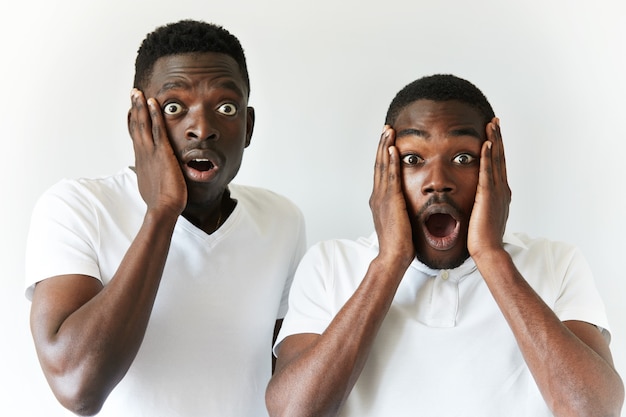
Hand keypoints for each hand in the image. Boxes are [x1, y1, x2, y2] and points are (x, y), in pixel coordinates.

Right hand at [128, 89, 186, 216]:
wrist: (163, 208)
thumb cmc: (161, 202)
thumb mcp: (152, 186)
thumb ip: (152, 177)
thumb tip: (152, 177)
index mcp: (142, 160)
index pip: (136, 136)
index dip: (134, 122)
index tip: (132, 110)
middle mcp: (143, 154)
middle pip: (136, 126)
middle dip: (134, 108)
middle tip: (132, 93)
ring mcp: (151, 152)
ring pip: (143, 124)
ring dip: (140, 106)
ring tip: (138, 92)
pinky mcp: (162, 153)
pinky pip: (158, 129)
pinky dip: (155, 115)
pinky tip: (153, 102)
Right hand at [369, 126, 414, 266]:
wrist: (393, 256)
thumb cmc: (399, 243)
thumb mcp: (399, 221)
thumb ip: (400, 208)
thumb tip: (407, 203)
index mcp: (380, 200)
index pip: (381, 172)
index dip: (383, 154)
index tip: (387, 140)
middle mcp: (378, 196)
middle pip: (379, 164)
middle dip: (382, 145)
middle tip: (386, 128)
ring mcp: (382, 198)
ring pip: (382, 166)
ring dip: (385, 147)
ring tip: (389, 131)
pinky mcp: (390, 201)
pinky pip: (390, 177)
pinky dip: (390, 162)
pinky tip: (393, 149)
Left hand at [467, 118, 510, 258]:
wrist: (488, 251)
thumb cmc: (483, 238)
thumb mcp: (484, 215)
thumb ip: (483, 203)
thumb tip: (479, 199)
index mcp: (500, 193)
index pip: (498, 165)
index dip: (497, 148)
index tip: (494, 133)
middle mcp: (502, 189)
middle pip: (500, 158)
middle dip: (498, 138)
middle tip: (495, 121)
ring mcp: (496, 192)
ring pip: (495, 161)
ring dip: (494, 140)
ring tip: (491, 124)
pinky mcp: (488, 196)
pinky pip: (487, 172)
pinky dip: (487, 157)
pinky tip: (486, 144)